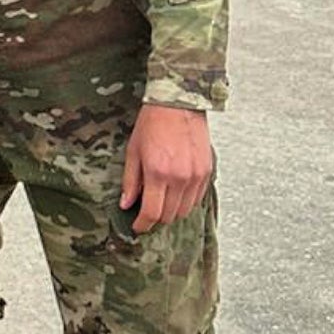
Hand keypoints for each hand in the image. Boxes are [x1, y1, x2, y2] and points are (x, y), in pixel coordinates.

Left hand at [119, 105, 213, 234]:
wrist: (177, 105)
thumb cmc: (152, 124)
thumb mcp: (133, 152)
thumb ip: (130, 181)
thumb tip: (126, 205)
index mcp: (158, 173)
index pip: (152, 212)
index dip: (143, 225)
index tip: (137, 227)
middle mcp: (180, 178)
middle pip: (169, 215)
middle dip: (155, 220)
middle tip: (145, 215)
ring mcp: (196, 176)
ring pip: (185, 210)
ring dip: (171, 212)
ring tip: (160, 204)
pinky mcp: (207, 172)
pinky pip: (197, 198)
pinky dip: (185, 202)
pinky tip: (175, 194)